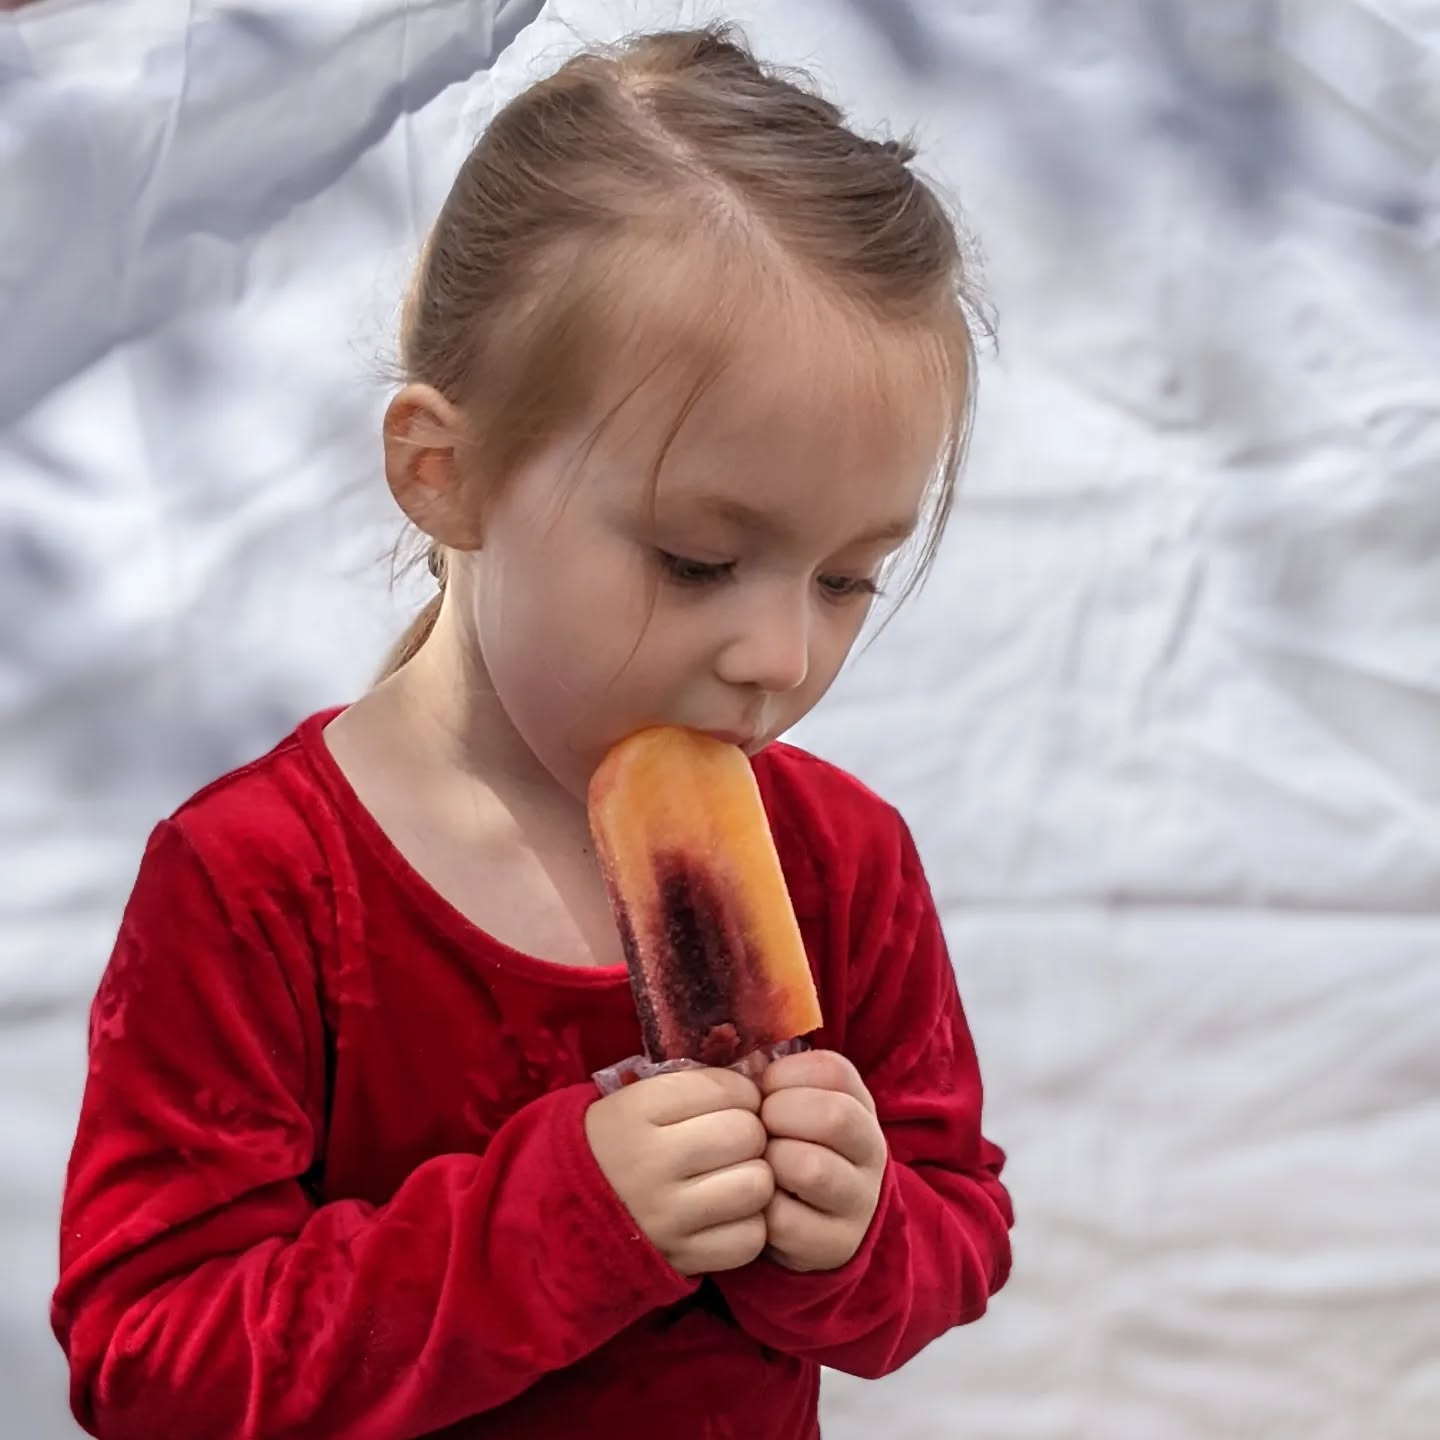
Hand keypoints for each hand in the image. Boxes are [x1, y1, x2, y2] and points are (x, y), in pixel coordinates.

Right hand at [585, 1067, 773, 1275]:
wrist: (565, 1212)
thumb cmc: (616, 1144)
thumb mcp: (637, 1099)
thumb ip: (696, 1087)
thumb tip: (761, 1089)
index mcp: (637, 1110)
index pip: (727, 1089)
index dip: (742, 1093)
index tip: (732, 1104)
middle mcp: (651, 1162)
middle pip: (747, 1134)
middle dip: (751, 1134)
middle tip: (735, 1142)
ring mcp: (667, 1216)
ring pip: (756, 1185)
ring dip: (754, 1179)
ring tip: (734, 1177)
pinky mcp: (684, 1259)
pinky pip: (750, 1237)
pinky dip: (749, 1225)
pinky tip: (728, 1214)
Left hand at [758, 1050, 886, 1272]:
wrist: (815, 1222)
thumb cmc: (790, 1147)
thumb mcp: (794, 1107)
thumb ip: (772, 1081)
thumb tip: (740, 1062)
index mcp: (859, 1106)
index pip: (834, 1071)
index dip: (788, 1074)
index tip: (766, 1090)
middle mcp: (870, 1151)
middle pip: (833, 1116)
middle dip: (780, 1114)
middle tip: (760, 1128)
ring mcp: (858, 1201)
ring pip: (811, 1168)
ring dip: (771, 1162)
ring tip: (760, 1164)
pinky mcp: (835, 1244)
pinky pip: (786, 1220)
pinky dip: (760, 1208)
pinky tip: (758, 1202)